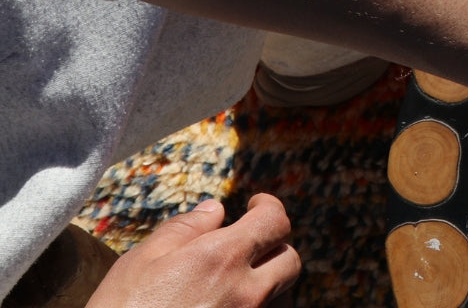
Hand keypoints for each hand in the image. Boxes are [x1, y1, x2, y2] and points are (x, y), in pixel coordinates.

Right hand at [86, 194, 299, 307]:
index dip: (268, 207)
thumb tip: (216, 209)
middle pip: (290, 260)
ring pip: (284, 297)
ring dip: (269, 285)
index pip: (275, 220)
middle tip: (248, 247)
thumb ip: (184, 229)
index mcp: (222, 259)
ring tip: (236, 285)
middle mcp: (246, 294)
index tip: (255, 206)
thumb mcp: (141, 262)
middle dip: (274, 246)